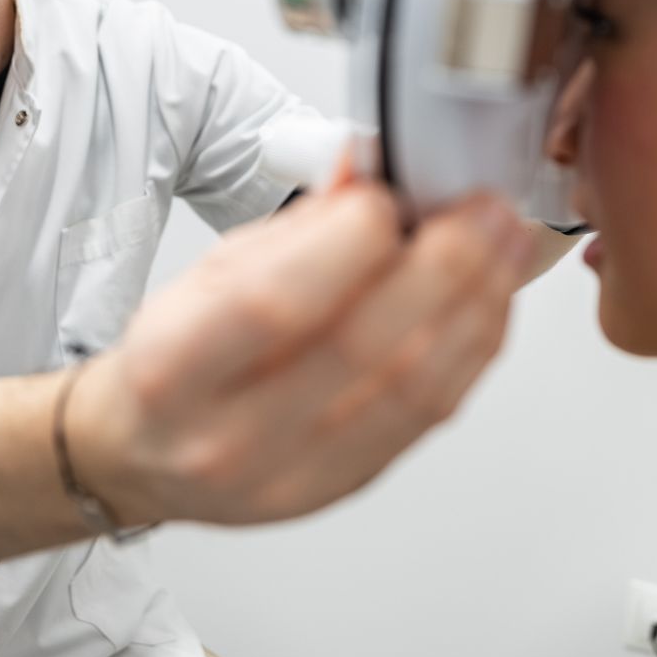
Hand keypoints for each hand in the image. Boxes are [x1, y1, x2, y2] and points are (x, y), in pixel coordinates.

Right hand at [67, 181, 536, 525]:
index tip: (390, 195)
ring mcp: (293, 475)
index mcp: (174, 370)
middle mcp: (231, 436)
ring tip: (506, 242)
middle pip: (361, 348)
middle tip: (482, 209)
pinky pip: (430, 413)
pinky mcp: (347, 486)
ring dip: (475, 302)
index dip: (348, 242)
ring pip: (411, 386)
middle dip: (441, 264)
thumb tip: (369, 171)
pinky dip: (473, 345)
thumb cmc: (176, 357)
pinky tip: (490, 297)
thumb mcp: (208, 273)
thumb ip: (295, 228)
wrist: (150, 454)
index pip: (274, 304)